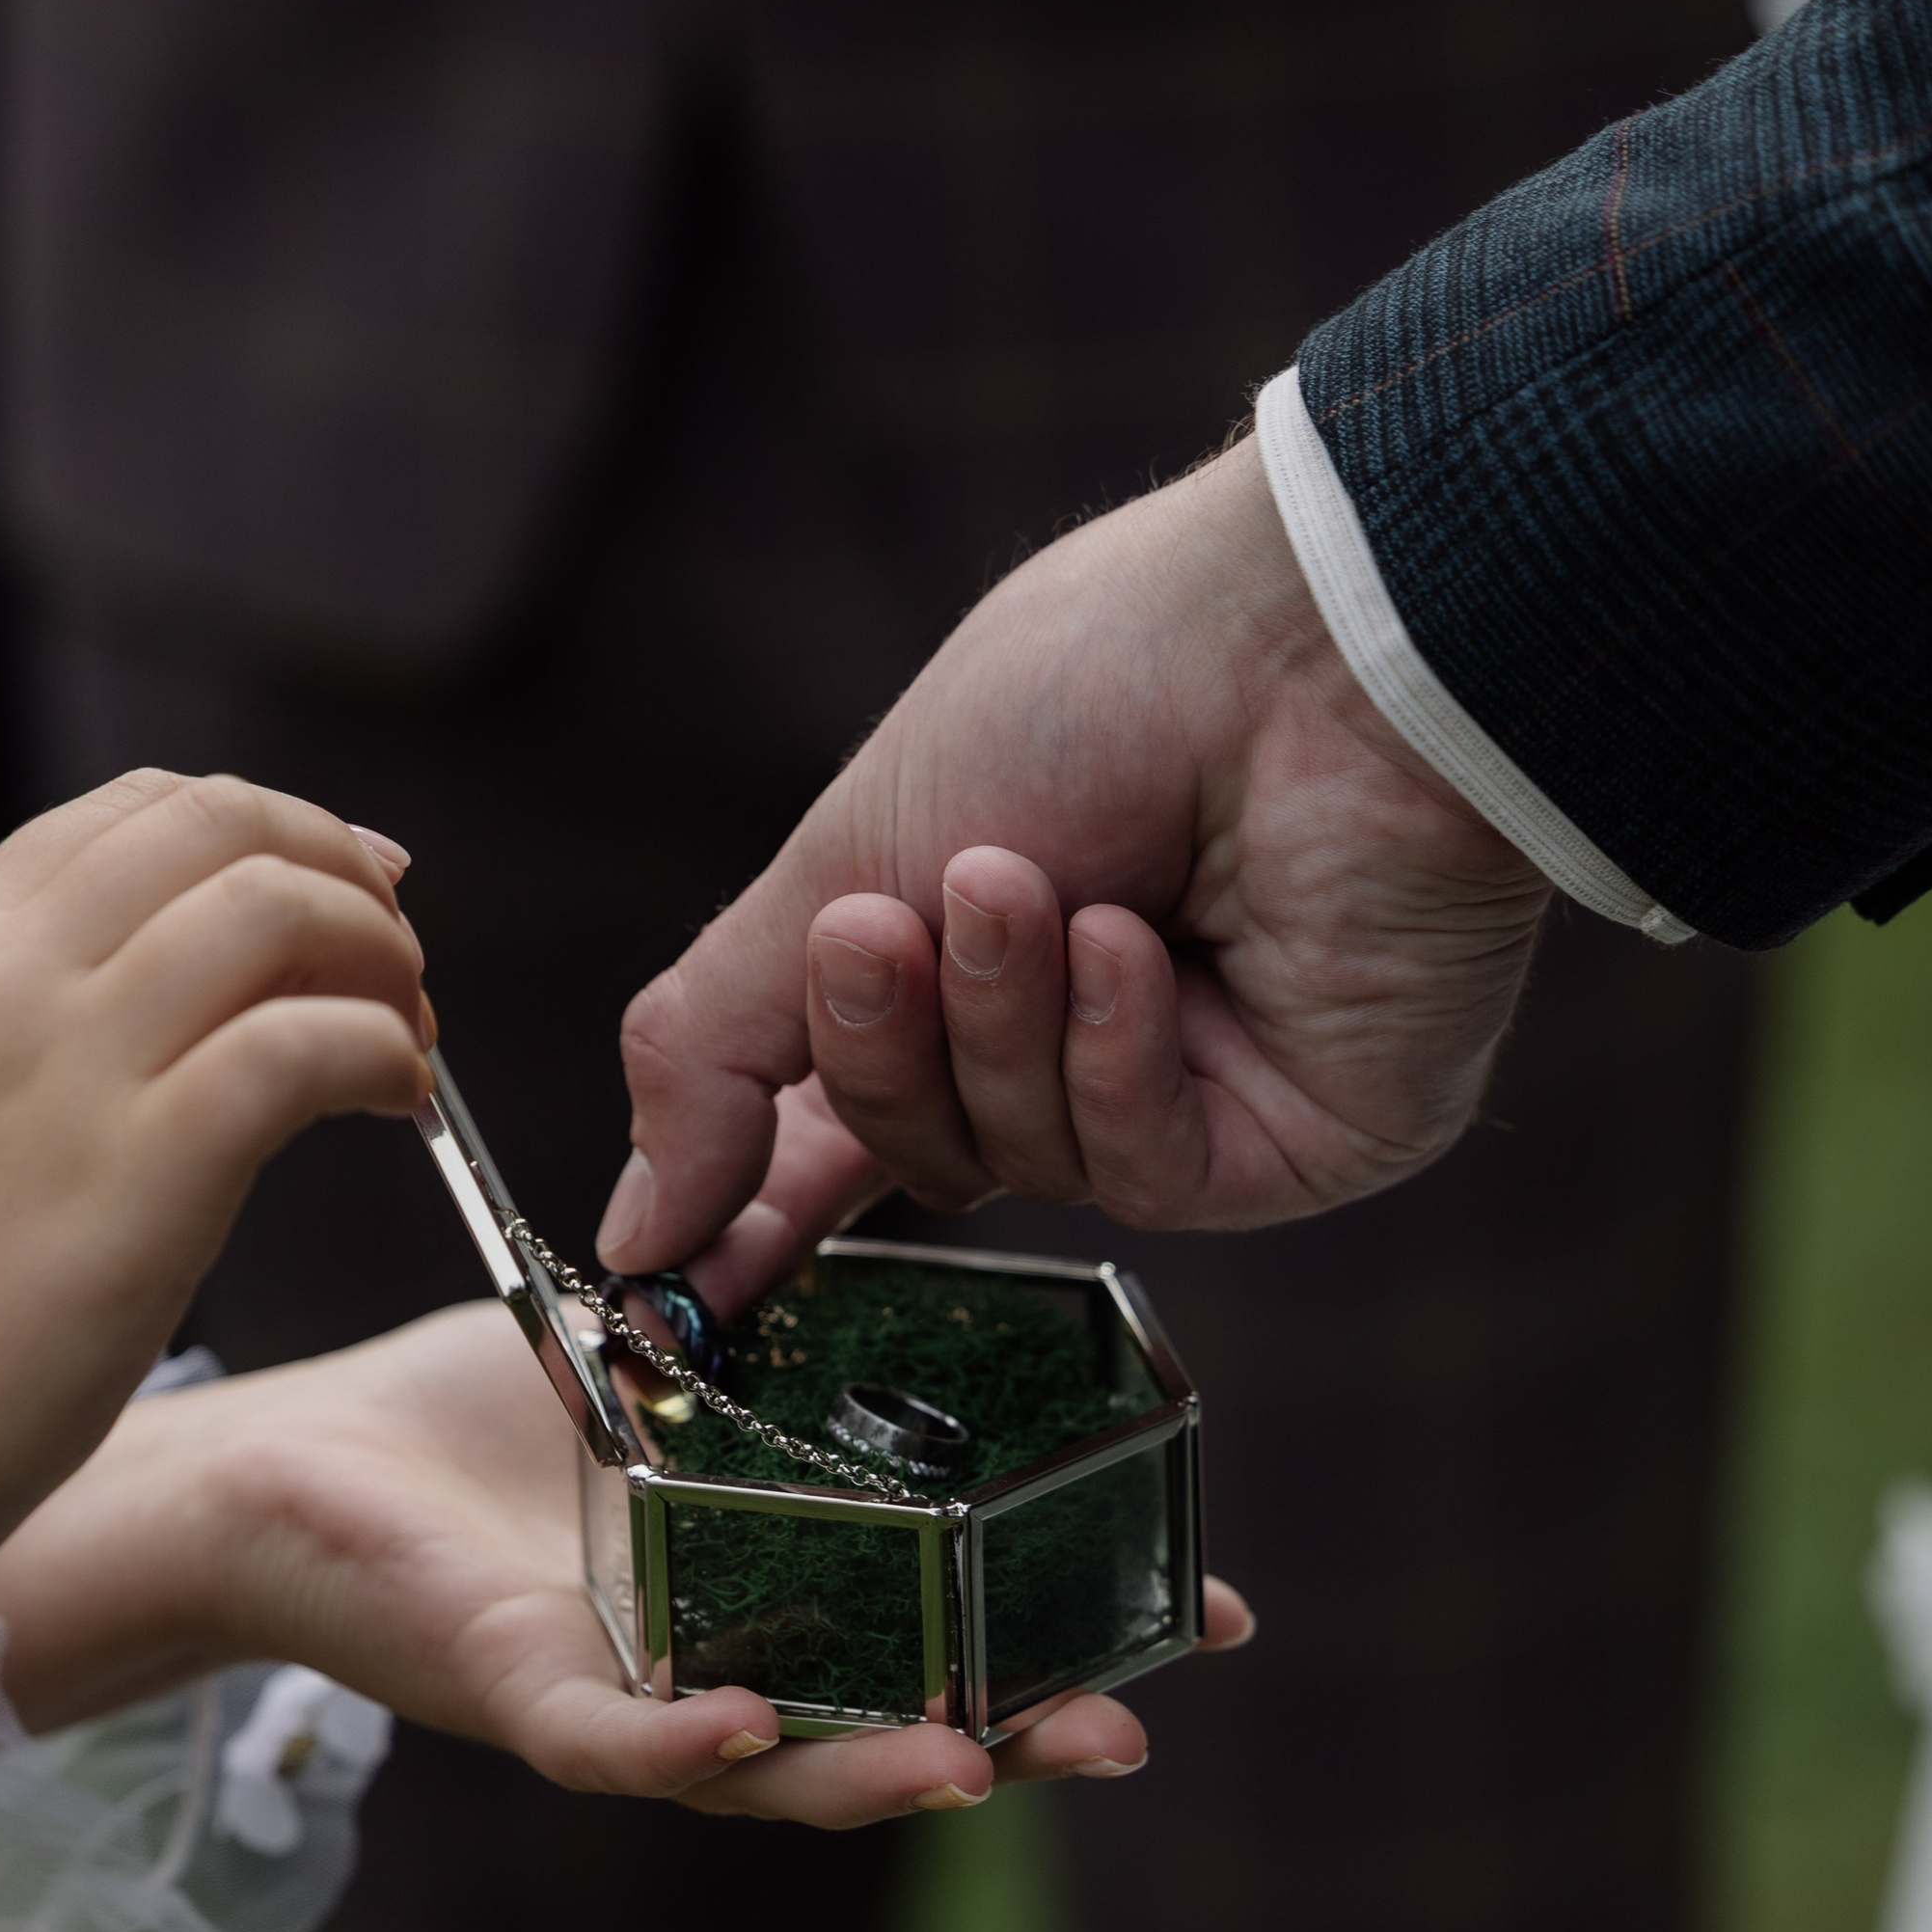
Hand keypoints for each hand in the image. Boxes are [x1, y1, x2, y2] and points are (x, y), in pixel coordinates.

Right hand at [0, 771, 433, 1636]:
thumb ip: (24, 1025)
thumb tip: (172, 990)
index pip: (144, 809)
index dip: (276, 832)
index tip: (342, 888)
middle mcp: (6, 975)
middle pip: (227, 825)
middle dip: (344, 874)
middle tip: (397, 964)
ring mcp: (72, 1065)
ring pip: (278, 907)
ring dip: (380, 958)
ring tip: (408, 1039)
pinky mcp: (146, 1169)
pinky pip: (308, 1045)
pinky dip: (384, 1053)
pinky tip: (399, 1103)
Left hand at [0, 1301, 1256, 1826]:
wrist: (289, 1463)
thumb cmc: (476, 1417)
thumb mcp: (668, 1349)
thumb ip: (788, 1312)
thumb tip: (922, 1205)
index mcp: (788, 1582)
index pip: (961, 1619)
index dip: (1081, 1625)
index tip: (1209, 1607)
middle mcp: (731, 1661)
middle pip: (907, 1721)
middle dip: (1028, 1730)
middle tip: (1139, 1721)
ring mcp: (637, 1698)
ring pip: (781, 1766)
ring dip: (884, 1772)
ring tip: (986, 1764)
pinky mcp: (526, 1701)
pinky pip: (618, 1744)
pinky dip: (683, 1741)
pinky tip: (750, 1719)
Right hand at [598, 433, 1552, 1306]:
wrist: (1303, 645)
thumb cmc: (1087, 693)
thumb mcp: (844, 853)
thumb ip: (717, 1050)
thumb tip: (629, 1241)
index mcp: (968, 961)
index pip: (842, 1126)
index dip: (757, 1202)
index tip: (664, 1285)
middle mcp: (1083, 1042)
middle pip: (917, 1150)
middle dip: (883, 1043)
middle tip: (885, 930)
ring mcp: (1194, 1100)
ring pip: (1026, 1163)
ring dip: (1000, 1023)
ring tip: (1029, 888)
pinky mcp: (1297, 1141)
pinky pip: (1146, 1175)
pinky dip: (1113, 1058)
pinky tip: (1142, 948)